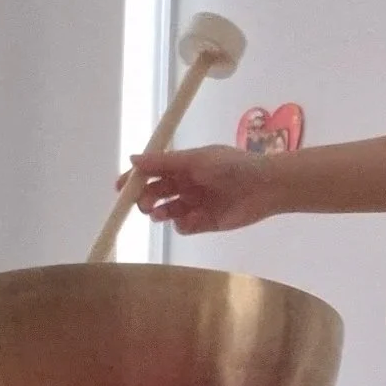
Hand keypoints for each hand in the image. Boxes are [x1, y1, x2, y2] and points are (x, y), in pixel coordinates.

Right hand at [119, 145, 278, 232]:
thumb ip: (164, 162)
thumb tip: (132, 159)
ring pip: (167, 211)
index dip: (135, 180)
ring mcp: (195, 204)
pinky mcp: (206, 222)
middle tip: (144, 204)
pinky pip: (184, 226)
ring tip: (161, 213)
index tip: (120, 188)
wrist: (265, 186)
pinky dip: (182, 225)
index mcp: (183, 165)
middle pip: (156, 194)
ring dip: (160, 213)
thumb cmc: (231, 166)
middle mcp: (187, 184)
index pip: (152, 172)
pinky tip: (189, 220)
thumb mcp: (195, 159)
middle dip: (146, 199)